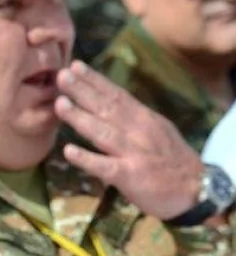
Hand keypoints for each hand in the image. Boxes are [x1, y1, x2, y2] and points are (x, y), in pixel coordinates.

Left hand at [54, 62, 201, 219]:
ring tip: (59, 104)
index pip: (116, 95)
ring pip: (103, 133)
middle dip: (83, 90)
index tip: (75, 65)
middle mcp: (138, 131)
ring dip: (80, 118)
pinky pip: (105, 166)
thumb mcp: (157, 130)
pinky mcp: (130, 176)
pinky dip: (87, 159)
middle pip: (107, 108)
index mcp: (144, 118)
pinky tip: (68, 151)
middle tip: (61, 75)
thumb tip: (106, 100)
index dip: (95, 80)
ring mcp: (133, 153)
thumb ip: (132, 117)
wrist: (196, 190)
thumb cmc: (171, 159)